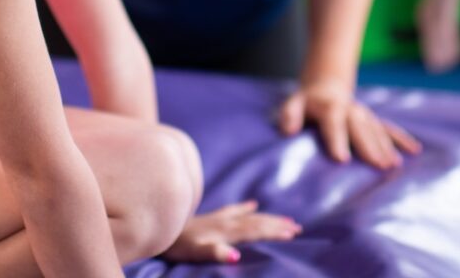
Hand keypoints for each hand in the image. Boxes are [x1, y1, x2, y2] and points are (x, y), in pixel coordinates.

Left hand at [162, 201, 300, 263]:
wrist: (161, 228)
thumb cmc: (178, 245)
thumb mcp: (195, 252)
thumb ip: (215, 253)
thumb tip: (236, 256)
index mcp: (225, 230)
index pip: (256, 230)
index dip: (275, 231)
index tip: (293, 233)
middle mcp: (225, 221)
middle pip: (257, 221)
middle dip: (277, 224)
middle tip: (298, 227)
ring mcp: (219, 218)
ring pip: (249, 216)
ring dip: (268, 217)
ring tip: (286, 218)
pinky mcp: (211, 218)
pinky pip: (234, 210)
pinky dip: (245, 208)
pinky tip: (252, 204)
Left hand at [278, 80, 420, 169]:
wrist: (326, 87)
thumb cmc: (306, 102)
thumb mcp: (293, 103)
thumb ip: (289, 114)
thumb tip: (288, 130)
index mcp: (329, 107)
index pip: (333, 123)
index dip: (337, 140)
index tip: (342, 159)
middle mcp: (350, 110)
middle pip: (360, 128)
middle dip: (369, 146)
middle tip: (378, 166)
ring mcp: (364, 114)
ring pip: (376, 129)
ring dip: (386, 146)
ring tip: (394, 165)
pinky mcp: (373, 120)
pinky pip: (389, 128)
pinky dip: (402, 138)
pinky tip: (415, 151)